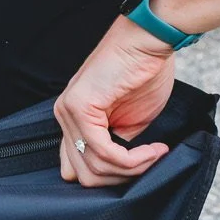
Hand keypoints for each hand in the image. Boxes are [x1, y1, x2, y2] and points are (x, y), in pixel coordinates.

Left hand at [54, 17, 174, 187]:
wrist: (149, 42)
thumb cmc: (143, 74)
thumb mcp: (129, 123)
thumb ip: (115, 146)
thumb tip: (117, 171)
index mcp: (73, 119)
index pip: (76, 168)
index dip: (111, 177)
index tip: (140, 168)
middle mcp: (64, 115)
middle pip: (83, 175)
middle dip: (121, 178)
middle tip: (149, 163)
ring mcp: (69, 111)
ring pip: (94, 168)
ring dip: (131, 169)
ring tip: (155, 154)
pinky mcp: (80, 107)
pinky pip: (103, 151)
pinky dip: (132, 160)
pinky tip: (153, 150)